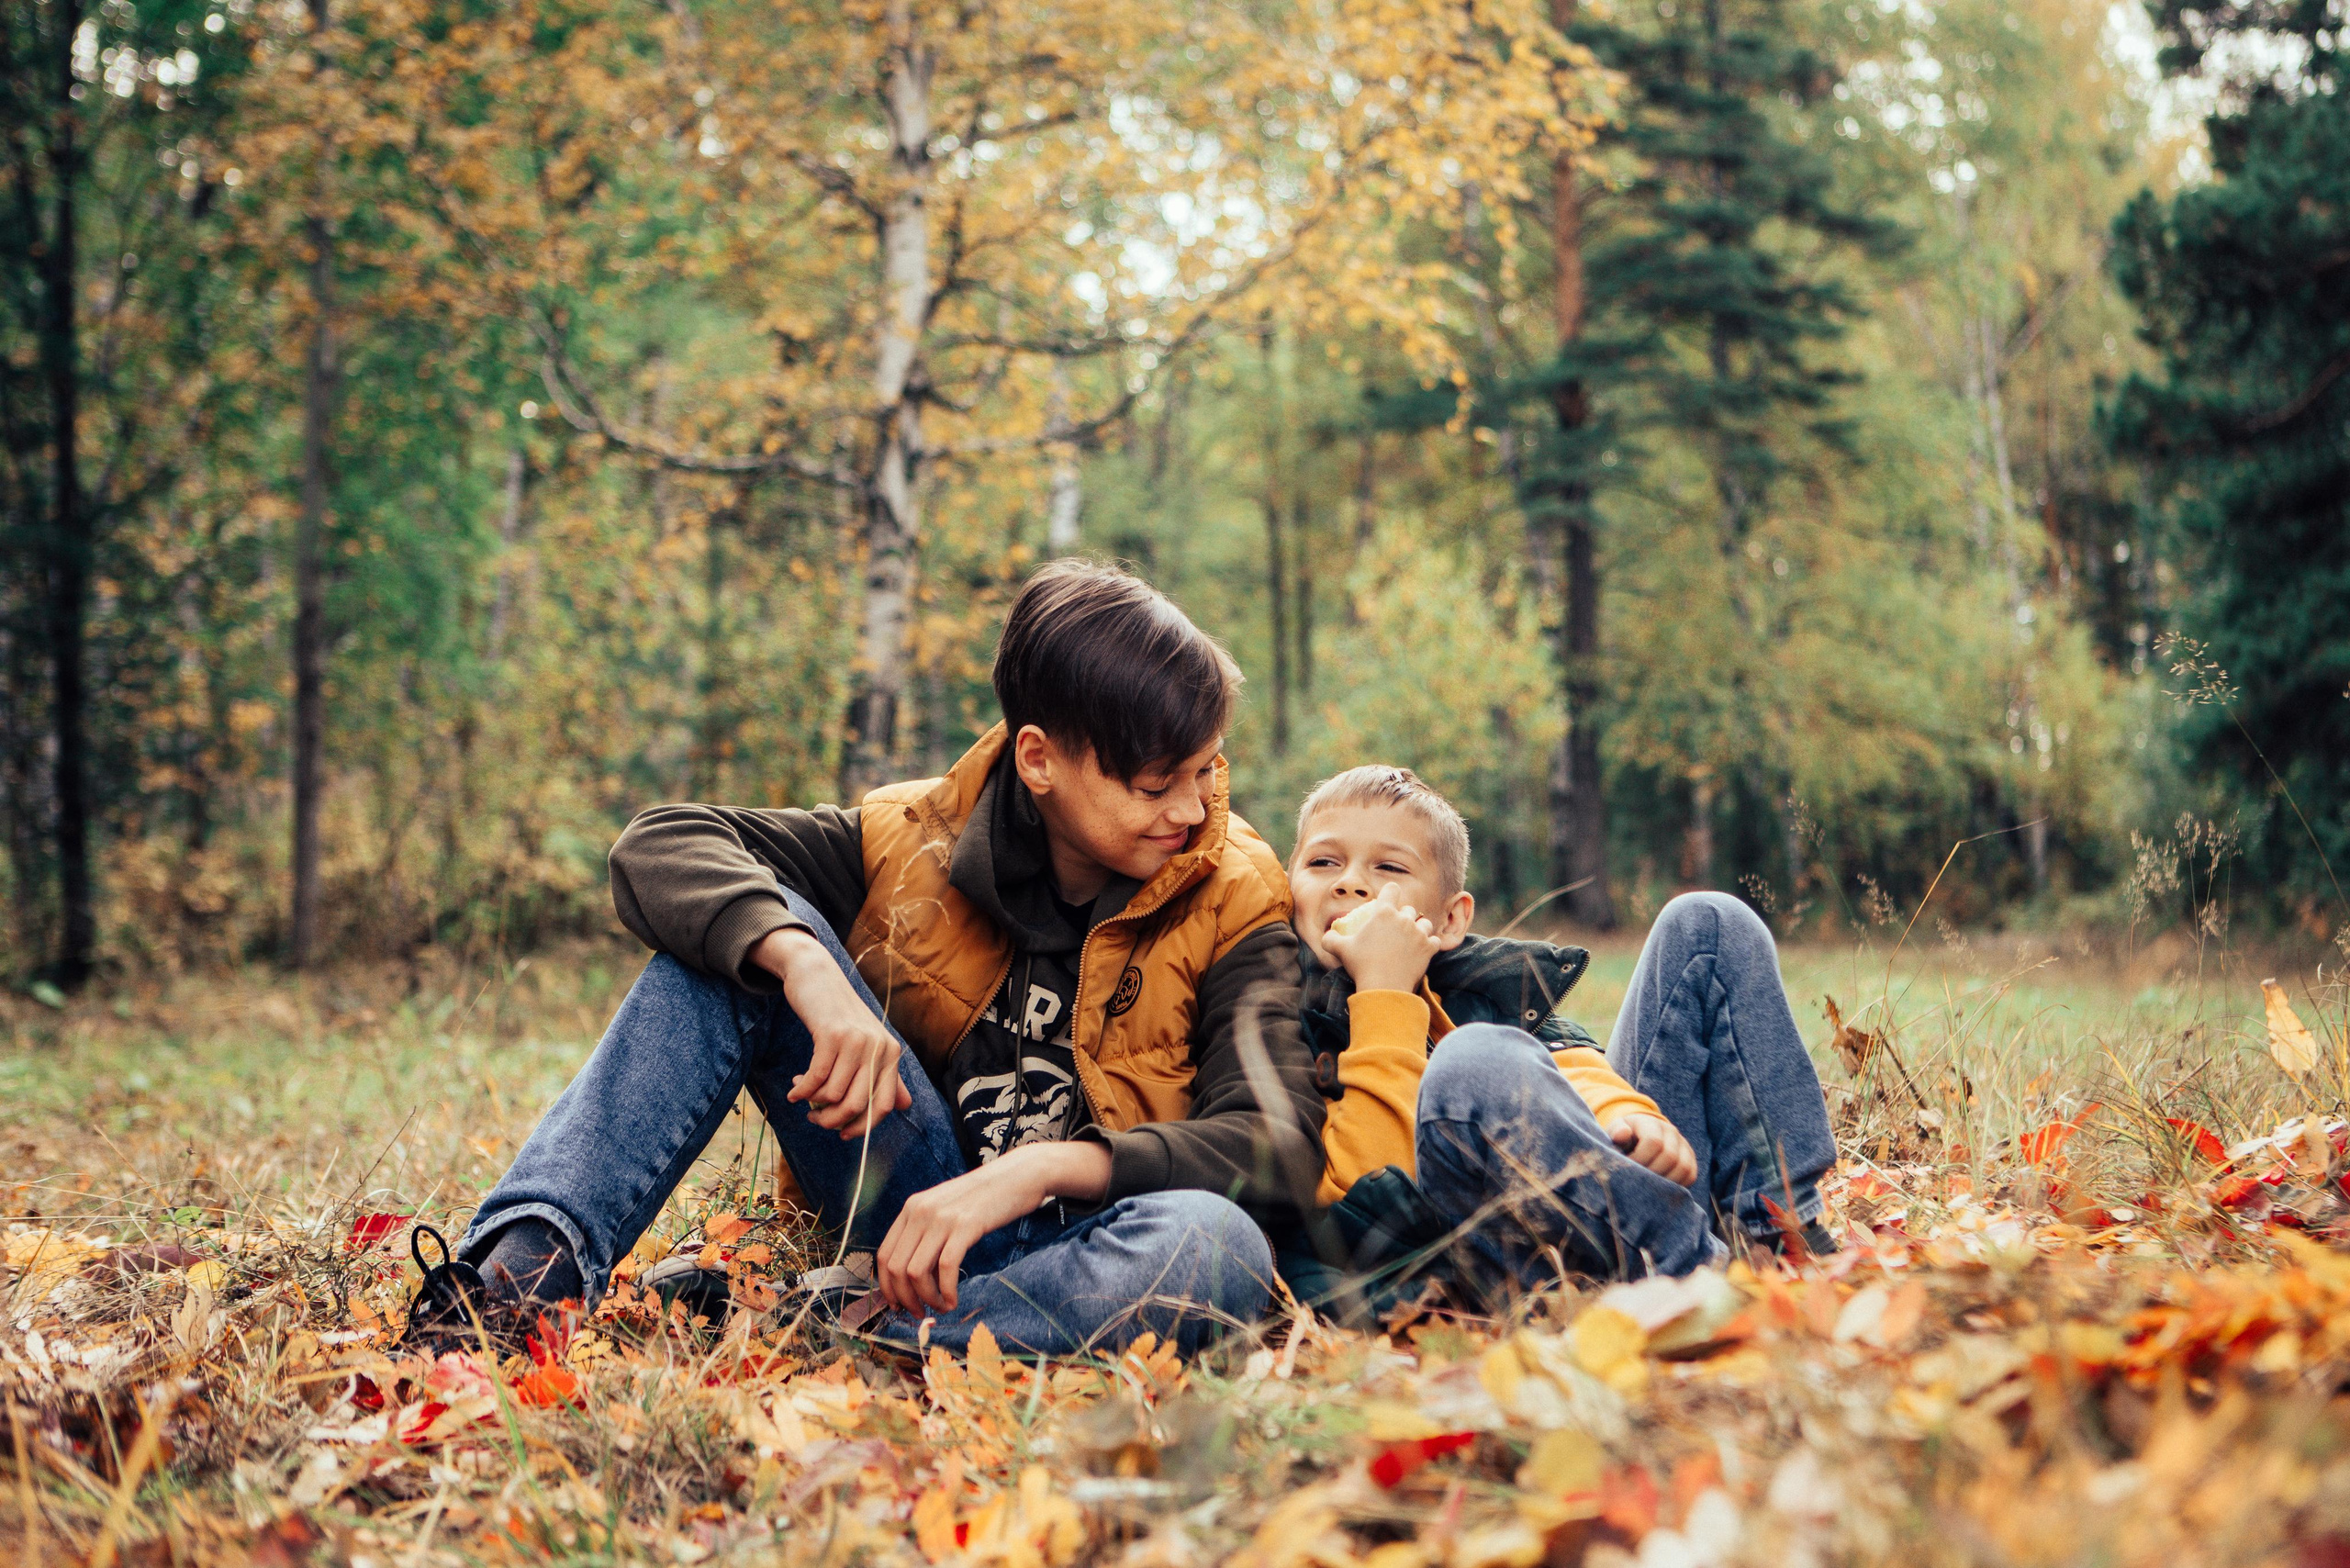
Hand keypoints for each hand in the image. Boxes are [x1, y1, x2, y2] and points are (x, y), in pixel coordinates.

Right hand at [753, 927, 913, 1137]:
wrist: (818, 976)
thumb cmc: (841, 1016)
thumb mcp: (868, 1043)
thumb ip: (887, 1074)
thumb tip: (906, 1106)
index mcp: (891, 1054)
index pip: (886, 1105)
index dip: (863, 1127)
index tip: (842, 1133)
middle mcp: (879, 1048)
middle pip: (858, 1106)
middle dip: (832, 1121)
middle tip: (815, 1119)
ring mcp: (856, 1041)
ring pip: (834, 1095)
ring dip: (813, 1104)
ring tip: (802, 1094)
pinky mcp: (832, 1035)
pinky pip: (816, 1078)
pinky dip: (802, 1091)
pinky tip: (793, 1091)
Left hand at [876, 1142, 1111, 1312]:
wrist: (1018, 1174)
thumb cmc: (984, 1198)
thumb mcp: (946, 1211)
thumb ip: (928, 1237)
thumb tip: (916, 1280)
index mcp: (911, 1208)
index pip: (883, 1255)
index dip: (887, 1287)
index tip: (898, 1305)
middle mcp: (921, 1211)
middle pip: (896, 1268)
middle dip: (905, 1298)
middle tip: (921, 1313)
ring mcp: (942, 1217)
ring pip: (916, 1272)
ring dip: (926, 1298)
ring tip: (941, 1307)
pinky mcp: (966, 1225)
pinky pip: (946, 1268)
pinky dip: (947, 1292)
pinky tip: (954, 1300)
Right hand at [1323, 883, 1440, 993]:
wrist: (1384, 988)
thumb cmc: (1361, 965)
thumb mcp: (1340, 950)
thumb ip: (1331, 939)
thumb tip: (1327, 936)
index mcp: (1384, 912)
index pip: (1392, 889)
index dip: (1390, 892)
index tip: (1388, 900)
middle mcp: (1404, 918)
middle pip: (1409, 909)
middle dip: (1403, 916)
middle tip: (1396, 930)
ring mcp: (1419, 933)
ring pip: (1424, 923)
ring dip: (1419, 929)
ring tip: (1411, 939)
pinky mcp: (1429, 948)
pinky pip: (1435, 940)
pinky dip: (1429, 945)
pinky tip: (1422, 951)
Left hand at [1607, 1113, 1697, 1185]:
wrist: (1638, 1138)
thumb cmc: (1624, 1138)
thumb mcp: (1615, 1131)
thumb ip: (1617, 1131)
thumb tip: (1622, 1134)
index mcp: (1652, 1123)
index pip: (1653, 1142)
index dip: (1640, 1159)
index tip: (1627, 1169)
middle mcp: (1672, 1132)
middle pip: (1670, 1157)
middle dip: (1652, 1173)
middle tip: (1637, 1183)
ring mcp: (1684, 1146)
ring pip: (1683, 1168)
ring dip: (1665, 1183)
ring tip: (1648, 1188)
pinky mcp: (1691, 1161)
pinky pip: (1690, 1176)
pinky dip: (1677, 1187)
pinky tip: (1661, 1190)